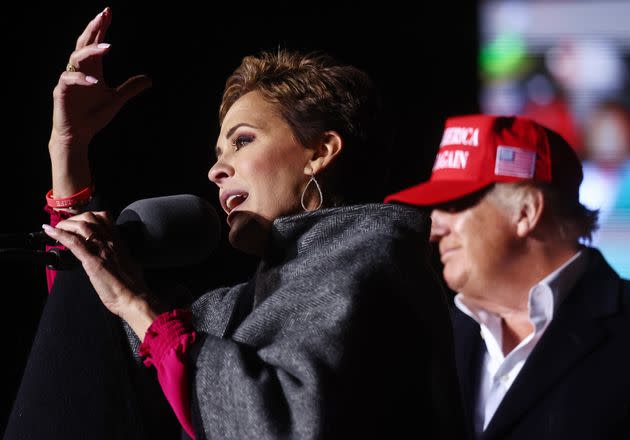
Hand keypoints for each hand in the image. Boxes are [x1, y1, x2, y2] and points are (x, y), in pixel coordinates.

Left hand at [42, 211, 157, 338]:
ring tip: (56, 230)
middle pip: (90, 218)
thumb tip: (118, 257)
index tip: (79, 222)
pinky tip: (50, 232)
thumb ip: (122, 256)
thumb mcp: (130, 263)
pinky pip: (74, 242)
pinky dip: (59, 234)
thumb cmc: (133, 286)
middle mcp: (110, 242)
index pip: (104, 218)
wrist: (133, 297)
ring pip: (81, 226)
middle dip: (74, 219)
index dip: (88, 216)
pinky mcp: (92, 261)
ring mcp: (100, 250)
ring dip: (65, 225)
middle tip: (65, 227)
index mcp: (118, 242)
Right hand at [49, 7, 151, 197]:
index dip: (101, 27)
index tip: (108, 12)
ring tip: (108, 47)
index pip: (94, 42)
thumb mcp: (116, 99)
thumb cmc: (93, 116)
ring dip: (91, 51)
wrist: (78, 135)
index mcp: (91, 69)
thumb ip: (130, 88)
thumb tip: (149, 79)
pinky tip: (95, 81)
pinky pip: (68, 80)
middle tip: (104, 14)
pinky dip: (81, 79)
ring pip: (76, 57)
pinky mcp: (61, 92)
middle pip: (84, 43)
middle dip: (94, 28)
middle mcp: (79, 70)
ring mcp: (69, 80)